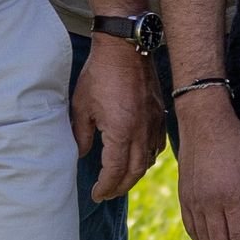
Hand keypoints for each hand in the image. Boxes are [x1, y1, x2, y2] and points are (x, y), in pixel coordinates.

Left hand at [73, 36, 159, 203]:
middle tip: (106, 193)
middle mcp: (141, 131)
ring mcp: (154, 122)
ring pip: (149, 160)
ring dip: (134, 174)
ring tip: (120, 179)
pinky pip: (158, 144)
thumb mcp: (82, 105)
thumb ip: (80, 134)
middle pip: (134, 171)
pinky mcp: (159, 113)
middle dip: (120, 187)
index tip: (96, 194)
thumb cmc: (100, 73)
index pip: (114, 171)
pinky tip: (140, 157)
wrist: (126, 45)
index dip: (105, 187)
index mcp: (121, 131)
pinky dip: (148, 156)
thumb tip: (81, 154)